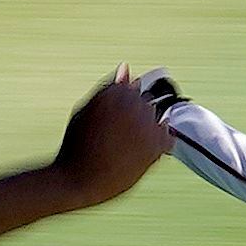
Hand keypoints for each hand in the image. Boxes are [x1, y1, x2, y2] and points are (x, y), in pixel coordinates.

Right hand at [53, 71, 166, 206]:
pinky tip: (140, 152)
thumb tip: (126, 67)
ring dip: (145, 130)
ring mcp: (147, 123)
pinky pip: (168, 139)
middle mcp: (135, 102)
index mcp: (117, 90)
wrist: (79, 178)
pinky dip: (158, 144)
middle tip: (116, 138)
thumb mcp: (87, 108)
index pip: (134, 89)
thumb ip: (110, 87)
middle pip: (147, 103)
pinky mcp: (156, 144)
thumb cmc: (77, 144)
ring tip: (124, 147)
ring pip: (157, 120)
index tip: (113, 123)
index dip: (124, 107)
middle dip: (135, 117)